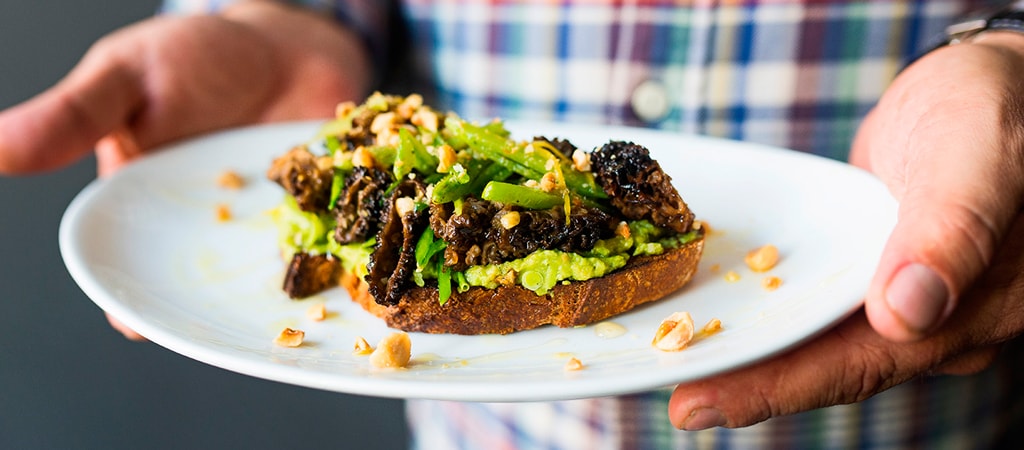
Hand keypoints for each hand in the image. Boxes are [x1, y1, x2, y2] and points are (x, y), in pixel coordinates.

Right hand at [0, 0, 370, 338]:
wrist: (282, 38)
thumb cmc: (195, 55)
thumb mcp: (127, 77)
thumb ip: (75, 116)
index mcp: (154, 207)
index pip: (138, 269)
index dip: (140, 300)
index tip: (144, 323)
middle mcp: (218, 226)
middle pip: (216, 282)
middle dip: (229, 302)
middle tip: (246, 317)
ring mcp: (279, 220)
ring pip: (283, 270)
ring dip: (298, 284)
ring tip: (312, 299)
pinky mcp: (334, 207)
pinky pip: (341, 236)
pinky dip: (352, 245)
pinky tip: (368, 257)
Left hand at [668, 31, 1023, 429]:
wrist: (990, 86)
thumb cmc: (994, 113)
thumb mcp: (977, 160)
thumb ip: (947, 233)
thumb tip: (905, 313)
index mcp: (967, 311)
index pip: (858, 365)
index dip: (776, 390)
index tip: (703, 403)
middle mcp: (933, 320)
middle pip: (827, 364)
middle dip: (749, 384)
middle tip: (676, 398)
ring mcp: (899, 297)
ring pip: (817, 338)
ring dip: (754, 353)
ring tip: (682, 362)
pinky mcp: (870, 271)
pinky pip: (816, 302)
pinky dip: (771, 311)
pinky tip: (726, 310)